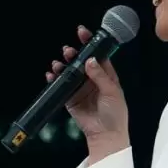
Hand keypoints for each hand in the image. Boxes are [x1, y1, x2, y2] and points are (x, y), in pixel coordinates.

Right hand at [51, 27, 129, 157]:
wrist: (106, 135)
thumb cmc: (115, 114)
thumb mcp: (112, 92)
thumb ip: (100, 75)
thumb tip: (90, 60)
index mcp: (106, 77)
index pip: (98, 56)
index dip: (91, 44)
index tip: (83, 33)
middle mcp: (93, 81)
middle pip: (82, 62)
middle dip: (74, 54)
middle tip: (68, 50)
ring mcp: (81, 89)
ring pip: (70, 73)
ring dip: (64, 66)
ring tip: (59, 62)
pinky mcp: (71, 99)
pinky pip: (62, 86)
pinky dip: (55, 80)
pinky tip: (51, 74)